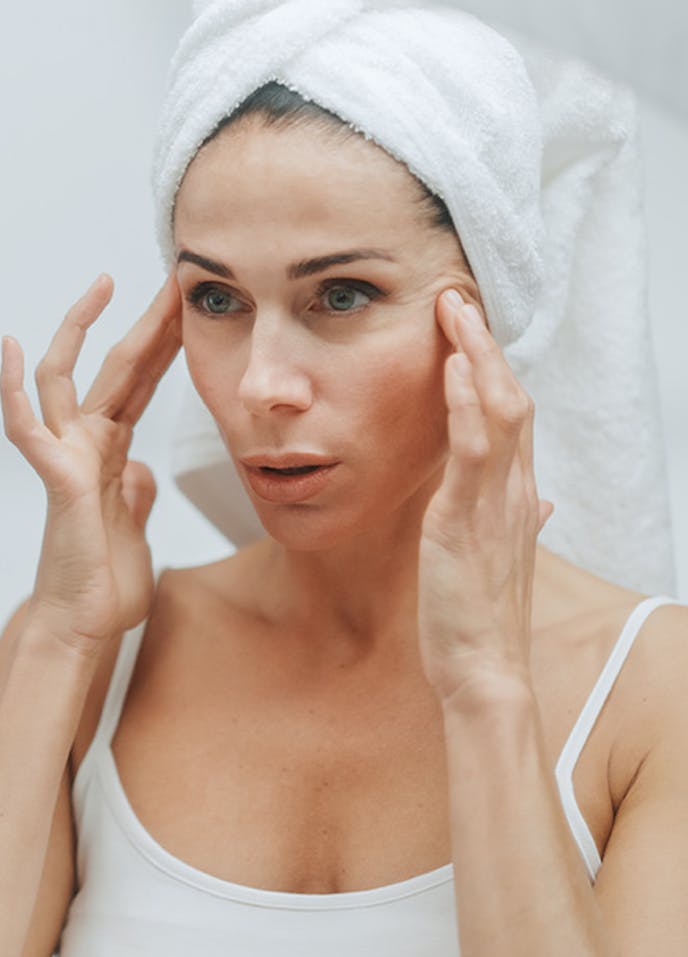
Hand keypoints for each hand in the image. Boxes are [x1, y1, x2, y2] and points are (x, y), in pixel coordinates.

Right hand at [0, 272, 181, 652]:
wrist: (87, 624)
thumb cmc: (107, 580)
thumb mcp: (136, 524)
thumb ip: (136, 491)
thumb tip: (139, 469)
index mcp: (113, 451)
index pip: (143, 384)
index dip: (165, 345)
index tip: (189, 310)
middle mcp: (87, 445)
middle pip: (117, 369)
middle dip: (146, 323)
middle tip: (172, 281)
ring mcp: (67, 457)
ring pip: (65, 378)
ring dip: (81, 330)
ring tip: (103, 286)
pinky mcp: (55, 479)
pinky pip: (27, 426)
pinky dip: (13, 388)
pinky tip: (14, 348)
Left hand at [416, 289, 553, 700]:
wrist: (486, 671)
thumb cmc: (483, 616)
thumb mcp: (504, 559)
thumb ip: (520, 520)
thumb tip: (538, 500)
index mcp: (518, 498)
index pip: (514, 417)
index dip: (495, 369)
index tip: (470, 331)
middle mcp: (515, 491)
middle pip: (514, 398)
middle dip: (487, 345)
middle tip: (459, 299)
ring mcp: (496, 502)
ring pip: (502, 410)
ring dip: (477, 355)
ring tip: (454, 309)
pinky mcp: (468, 519)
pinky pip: (474, 449)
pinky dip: (466, 404)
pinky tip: (451, 368)